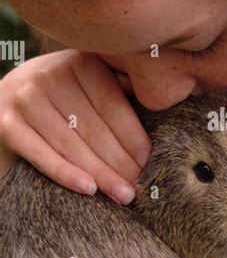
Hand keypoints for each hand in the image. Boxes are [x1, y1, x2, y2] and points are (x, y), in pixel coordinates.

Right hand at [0, 50, 150, 202]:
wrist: (5, 100)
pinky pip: (41, 154)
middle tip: (141, 187)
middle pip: (94, 129)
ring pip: (71, 145)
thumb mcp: (91, 84)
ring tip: (124, 195)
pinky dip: (66, 173)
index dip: (133, 136)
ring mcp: (25, 99)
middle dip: (121, 162)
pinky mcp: (6, 124)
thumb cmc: (65, 98)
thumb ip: (123, 87)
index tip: (150, 162)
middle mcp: (50, 74)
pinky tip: (89, 189)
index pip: (113, 106)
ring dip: (102, 174)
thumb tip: (177, 92)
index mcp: (80, 62)